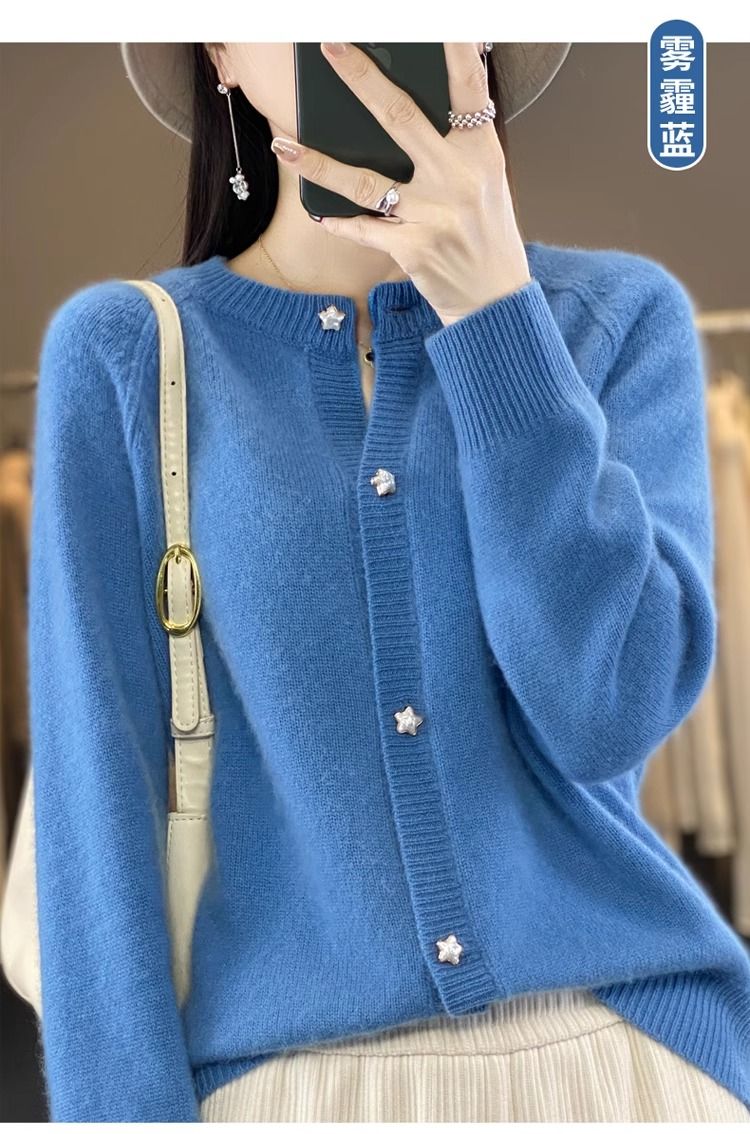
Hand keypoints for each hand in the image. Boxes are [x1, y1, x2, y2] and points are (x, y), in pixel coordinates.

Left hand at [271, 42, 531, 326]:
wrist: (495, 301)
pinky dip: (339, 222)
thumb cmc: (487, 237)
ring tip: (284, 144)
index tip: (431, 20)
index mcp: (481, 154)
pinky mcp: (413, 249)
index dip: (452, 50)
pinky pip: (364, 229)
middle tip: (330, 47)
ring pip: (363, 180)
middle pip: (400, 118)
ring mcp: (434, 214)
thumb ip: (459, 143)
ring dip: (318, 162)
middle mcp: (458, 178)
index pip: (467, 90)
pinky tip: (319, 214)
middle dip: (361, 79)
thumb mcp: (488, 183)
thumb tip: (419, 107)